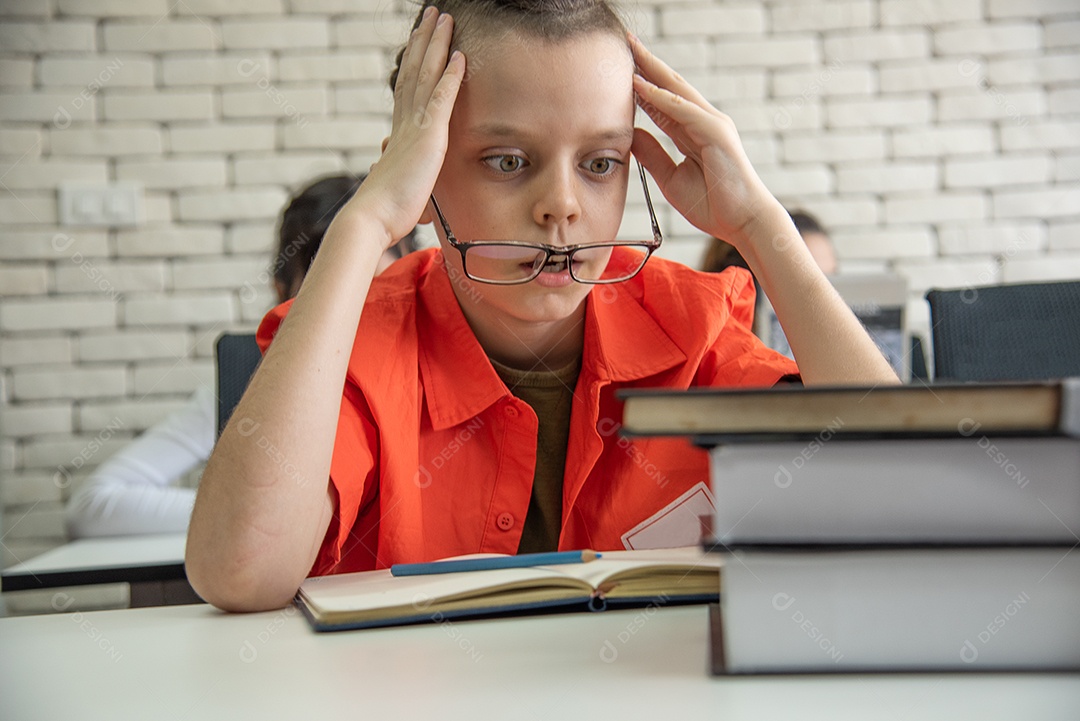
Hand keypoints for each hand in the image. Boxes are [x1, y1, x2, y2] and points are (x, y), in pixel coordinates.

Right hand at [350, 8, 465, 249]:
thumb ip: (392, 167)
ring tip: (444, 19)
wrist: (373, 218)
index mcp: (398, 133)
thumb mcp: (394, 183)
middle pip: (415, 71)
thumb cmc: (385, 211)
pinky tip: (459, 56)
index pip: (407, 88)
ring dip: (437, 45)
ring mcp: (414, 128)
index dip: (414, 62)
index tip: (419, 40)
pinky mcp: (427, 138)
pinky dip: (450, 76)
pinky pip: (441, 99)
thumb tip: (381, 160)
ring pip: (426, 76)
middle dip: (425, 40)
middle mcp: (403, 123)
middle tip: (432, 15)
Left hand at [628, 34, 783, 251]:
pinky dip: (660, 97)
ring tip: (630, 51)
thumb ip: (653, 156)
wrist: (742, 222)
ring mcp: (712, 124)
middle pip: (670, 86)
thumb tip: (632, 136)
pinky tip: (641, 85)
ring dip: (652, 70)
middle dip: (647, 64)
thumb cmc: (713, 205)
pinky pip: (683, 109)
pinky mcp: (716, 133)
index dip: (642, 84)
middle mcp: (703, 122)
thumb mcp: (670, 179)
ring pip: (676, 90)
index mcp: (693, 132)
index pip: (662, 102)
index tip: (619, 70)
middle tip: (625, 43)